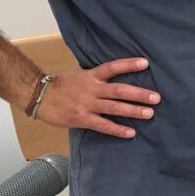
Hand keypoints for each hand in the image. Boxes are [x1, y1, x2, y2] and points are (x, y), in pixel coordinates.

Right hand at [36, 58, 158, 139]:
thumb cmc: (61, 85)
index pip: (113, 67)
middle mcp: (92, 89)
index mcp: (91, 75)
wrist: (38, 96)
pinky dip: (118, 129)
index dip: (129, 65)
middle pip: (119, 90)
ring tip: (150, 113)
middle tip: (156, 97)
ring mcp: (87, 104)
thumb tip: (115, 76)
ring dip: (133, 111)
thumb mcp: (80, 75)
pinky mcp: (82, 118)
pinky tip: (131, 132)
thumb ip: (97, 77)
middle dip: (139, 94)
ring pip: (114, 107)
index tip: (145, 63)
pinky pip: (103, 125)